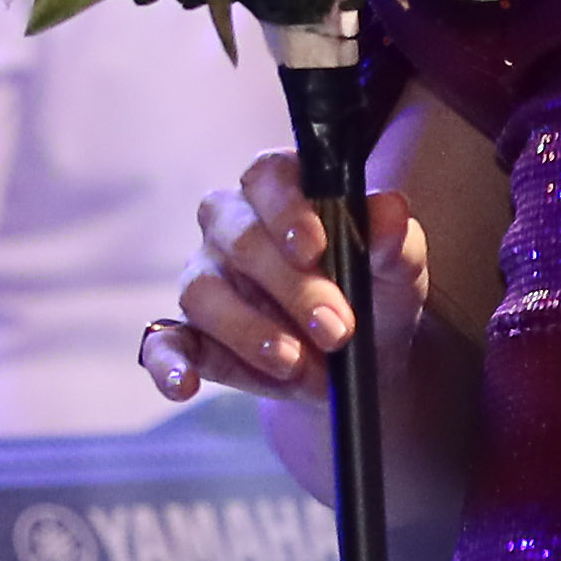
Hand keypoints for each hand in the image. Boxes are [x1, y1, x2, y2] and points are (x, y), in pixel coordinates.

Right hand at [153, 153, 427, 396]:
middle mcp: (232, 229)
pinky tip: (182, 384)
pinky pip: (163, 343)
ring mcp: (205, 280)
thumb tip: (390, 211)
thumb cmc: (374, 297)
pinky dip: (168, 363)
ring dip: (249, 331)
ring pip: (203, 292)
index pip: (268, 177)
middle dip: (291, 287)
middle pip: (239, 238)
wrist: (360, 364)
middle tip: (336, 329)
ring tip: (293, 363)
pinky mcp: (189, 334)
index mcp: (281, 194)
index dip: (286, 208)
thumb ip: (395, 240)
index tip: (315, 247)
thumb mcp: (398, 271)